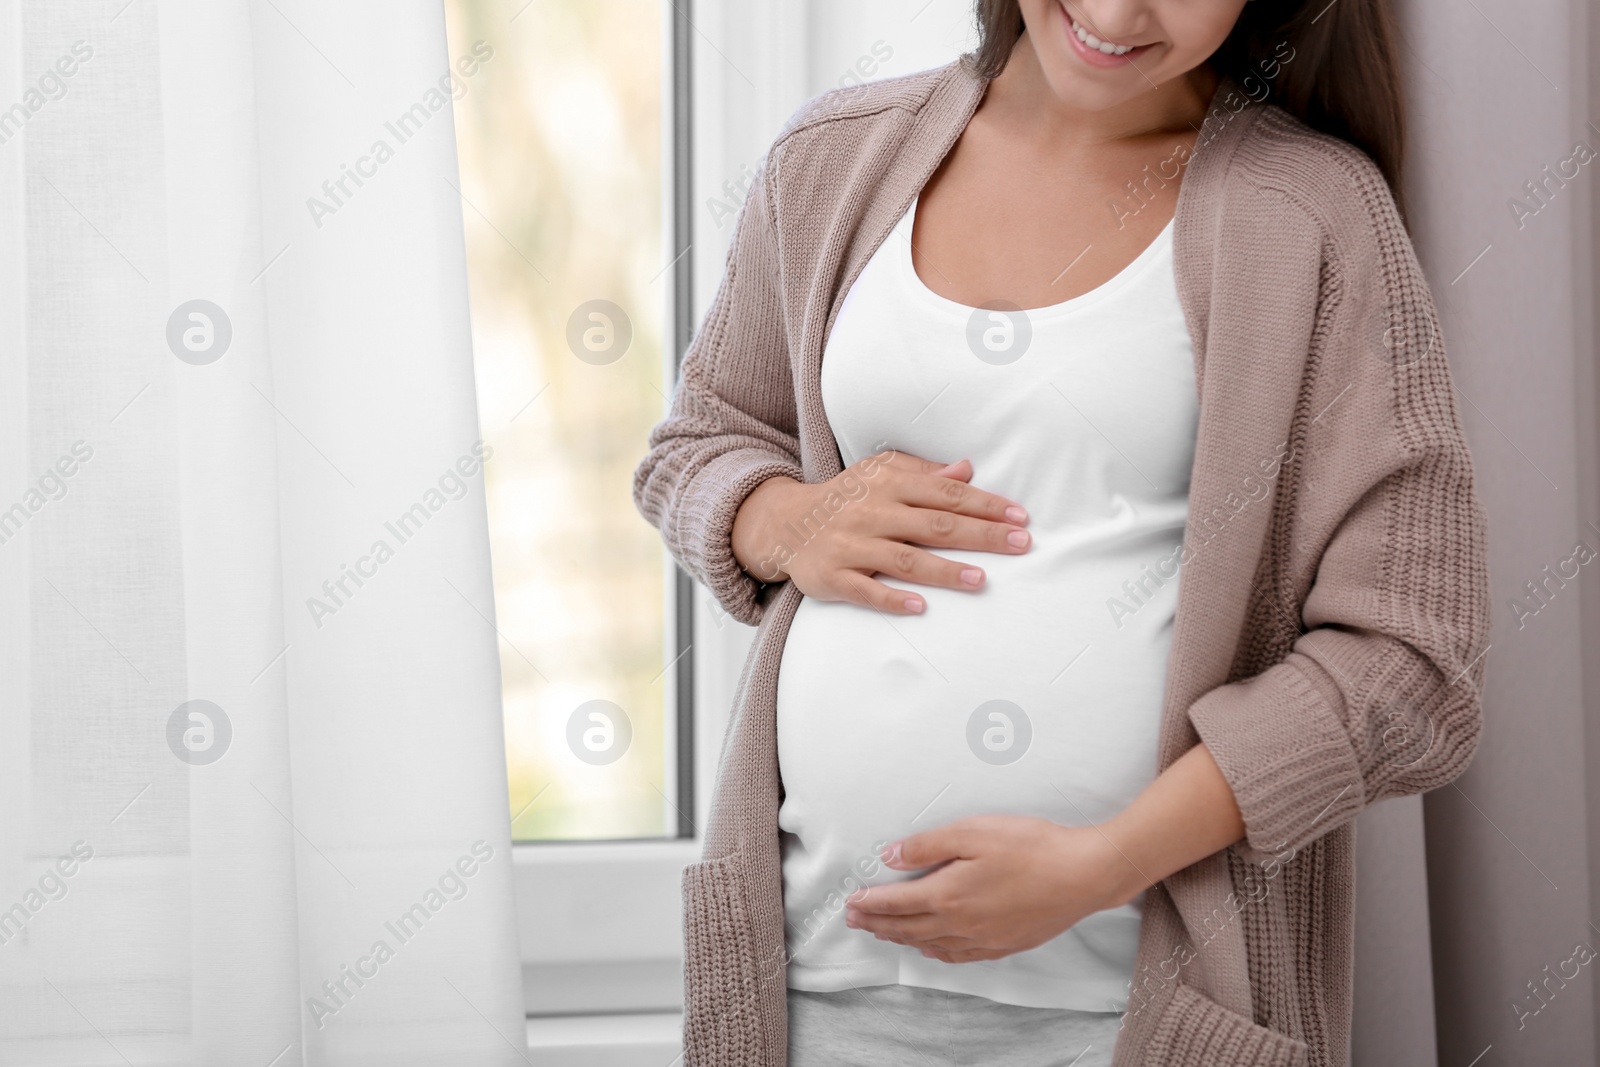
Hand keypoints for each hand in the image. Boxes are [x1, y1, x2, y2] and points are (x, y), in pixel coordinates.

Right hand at [729, 451, 1031, 614]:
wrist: (785, 523)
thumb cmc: (847, 498)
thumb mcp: (881, 474)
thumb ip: (924, 473)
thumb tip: (967, 469)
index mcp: (888, 485)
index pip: (945, 493)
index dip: (984, 504)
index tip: (1019, 517)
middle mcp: (871, 513)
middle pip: (933, 525)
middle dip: (980, 535)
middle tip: (1020, 545)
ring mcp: (850, 546)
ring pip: (904, 559)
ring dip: (944, 570)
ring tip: (981, 580)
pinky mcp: (832, 577)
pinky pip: (864, 590)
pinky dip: (891, 599)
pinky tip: (921, 607)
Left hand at [842, 815, 1136, 962]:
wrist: (1083, 875)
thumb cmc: (1032, 847)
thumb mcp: (973, 831)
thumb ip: (927, 845)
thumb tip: (891, 857)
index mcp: (949, 894)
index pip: (897, 903)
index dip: (871, 903)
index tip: (852, 903)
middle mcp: (961, 923)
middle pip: (907, 928)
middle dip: (877, 924)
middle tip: (854, 921)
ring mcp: (983, 939)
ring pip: (930, 944)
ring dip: (902, 939)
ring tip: (884, 933)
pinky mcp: (1003, 944)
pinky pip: (958, 955)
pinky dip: (935, 951)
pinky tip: (931, 947)